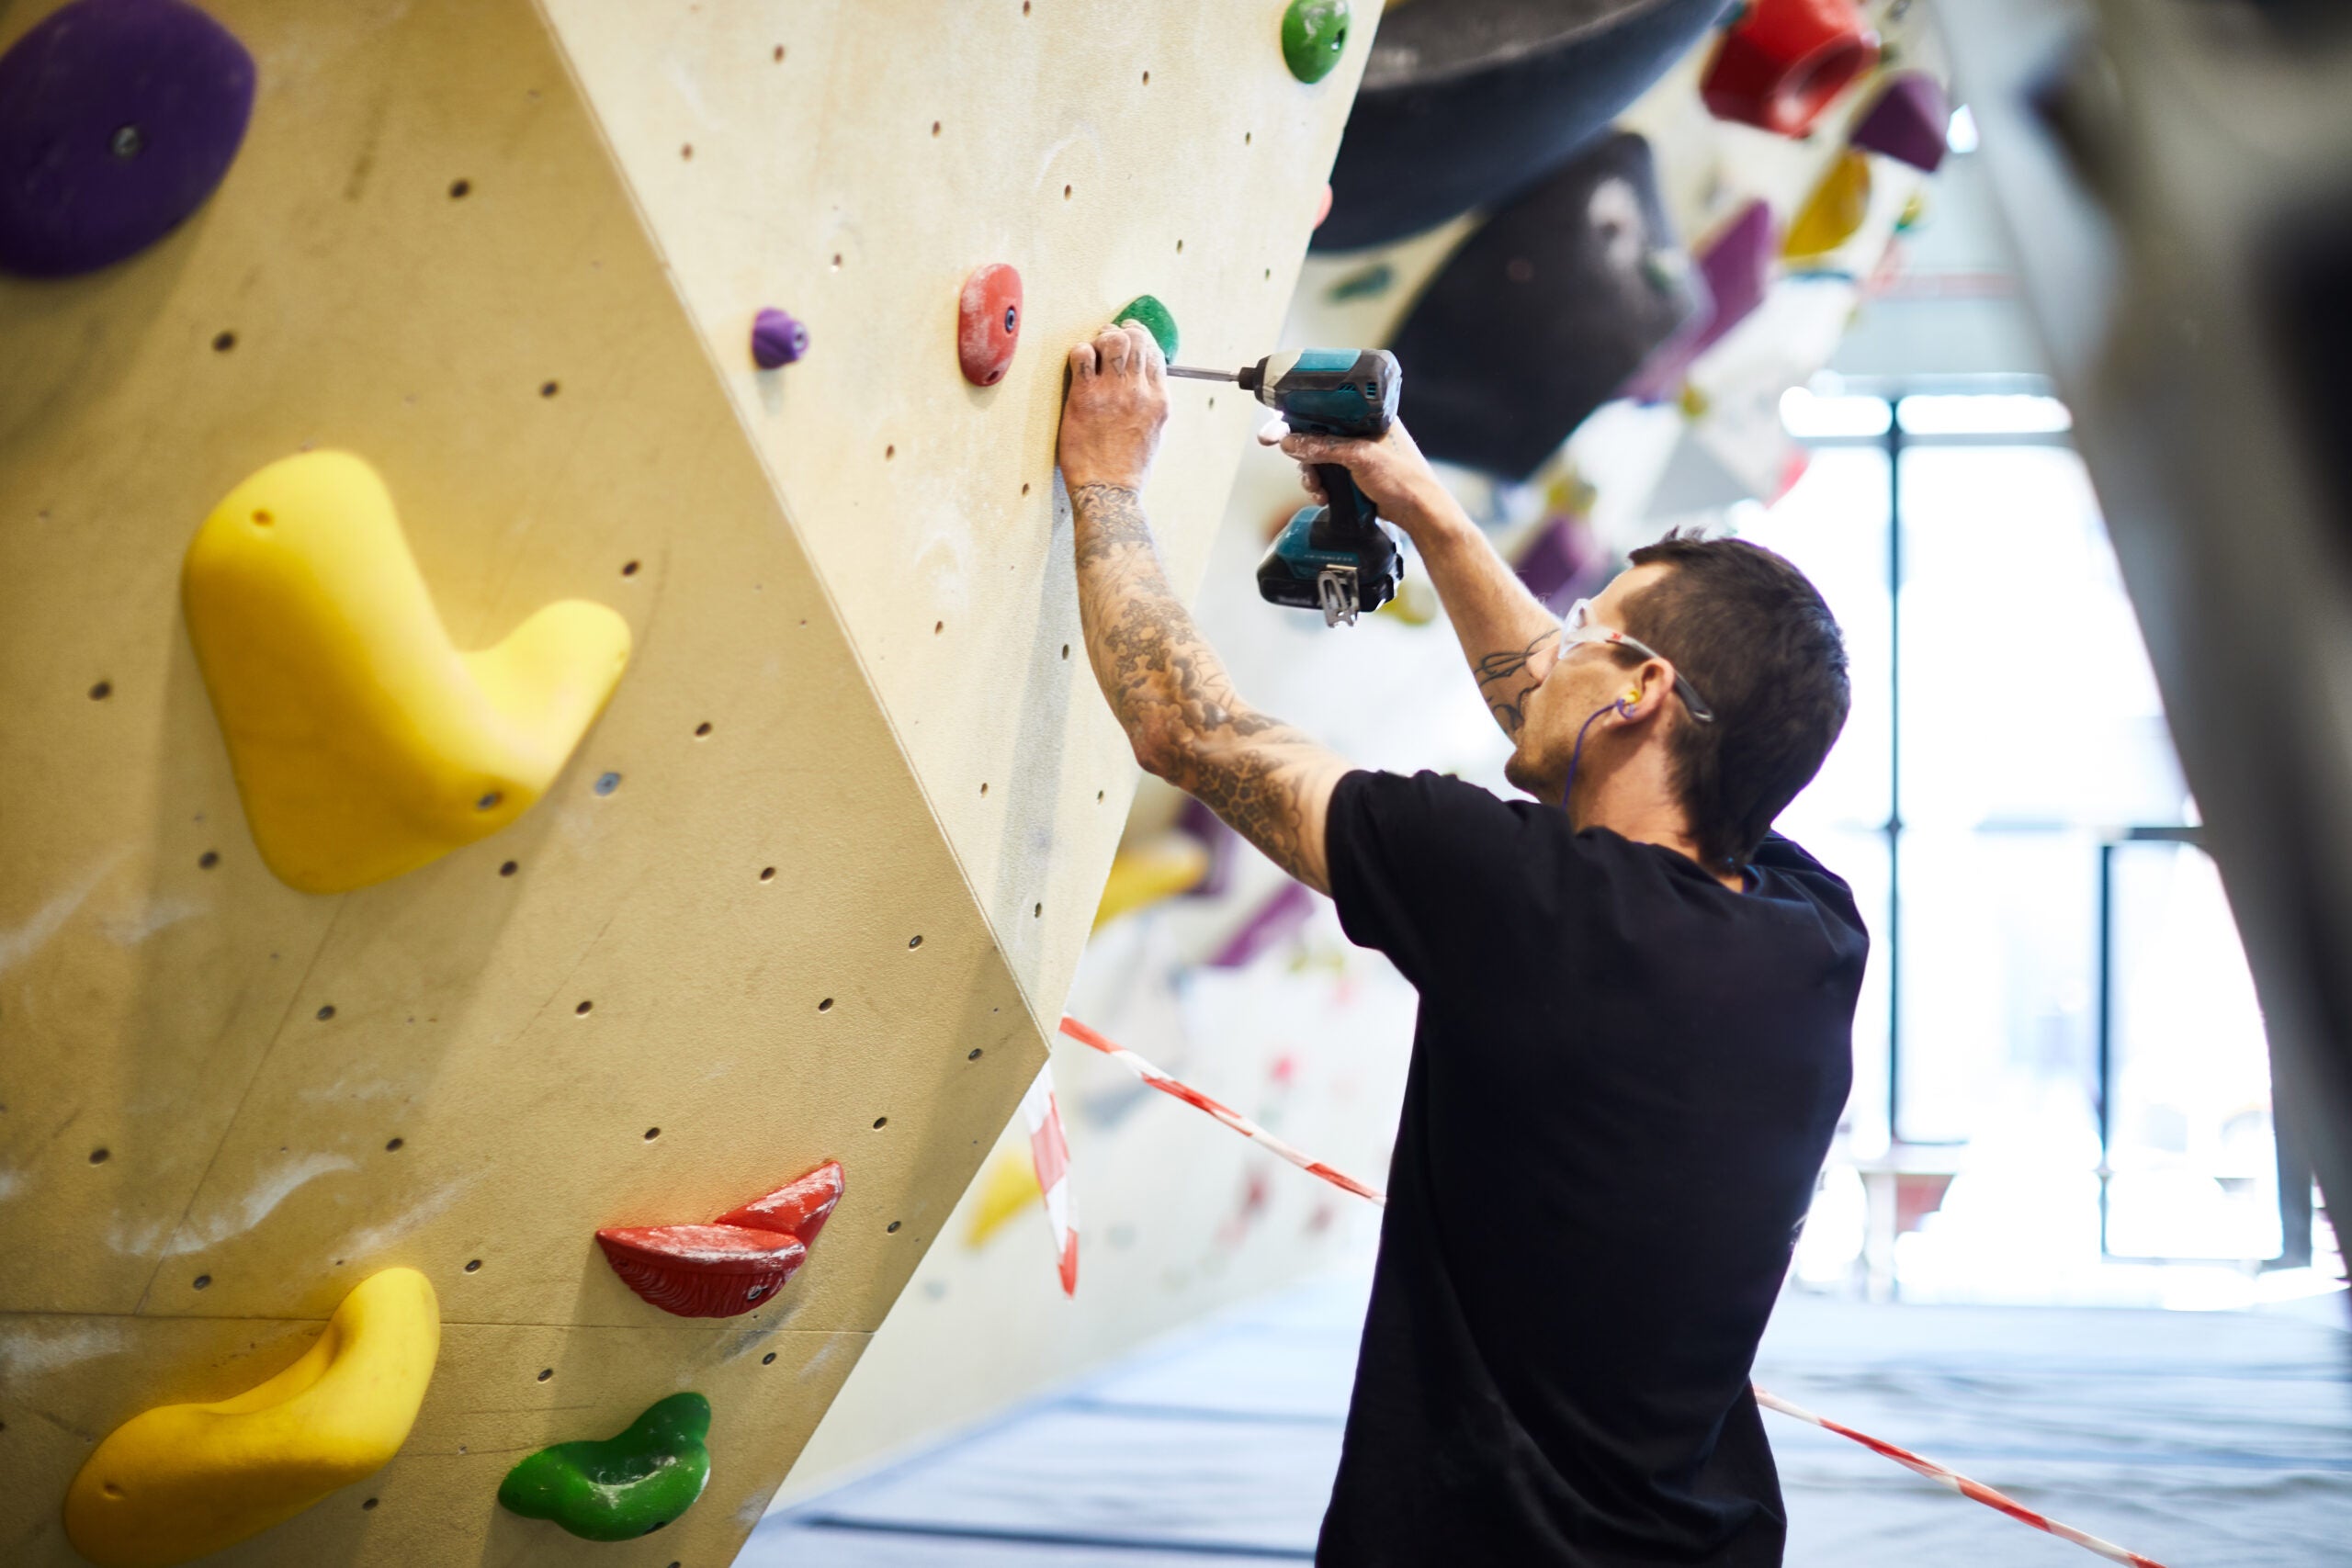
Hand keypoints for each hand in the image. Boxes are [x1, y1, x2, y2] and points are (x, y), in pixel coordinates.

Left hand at [1059, 323, 1168, 490]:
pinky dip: (1079, 351)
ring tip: (1093, 348)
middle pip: (1136, 339)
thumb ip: (1152, 404)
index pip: (1155, 353)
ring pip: (1112, 340)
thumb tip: (1145, 384)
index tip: (1129, 336)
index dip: (1141, 338)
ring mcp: (1113, 393)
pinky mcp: (1085, 397)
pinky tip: (1078, 364)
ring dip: (1101, 338)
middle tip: (1106, 340)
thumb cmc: (1128, 468)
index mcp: (1160, 400)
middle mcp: (1140, 392)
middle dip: (1120, 332)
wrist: (1109, 492)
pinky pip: (1082, 355)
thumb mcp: (1155, 433)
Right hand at [1264, 418, 1453, 538]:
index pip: (1324, 407)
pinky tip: (1324, 497)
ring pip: (1319, 458)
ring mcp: (1357, 454)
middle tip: (1290, 459)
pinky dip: (1320, 486)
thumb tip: (1291, 442)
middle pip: (1316, 434)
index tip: (1275, 427)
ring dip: (1311, 474)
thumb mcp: (1360, 457)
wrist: (1419, 513)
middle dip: (1303, 452)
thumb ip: (1324, 447)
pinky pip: (1327, 476)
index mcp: (1367, 415)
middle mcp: (1361, 431)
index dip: (1297, 414)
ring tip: (1317, 488)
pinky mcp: (1355, 475)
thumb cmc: (1404, 479)